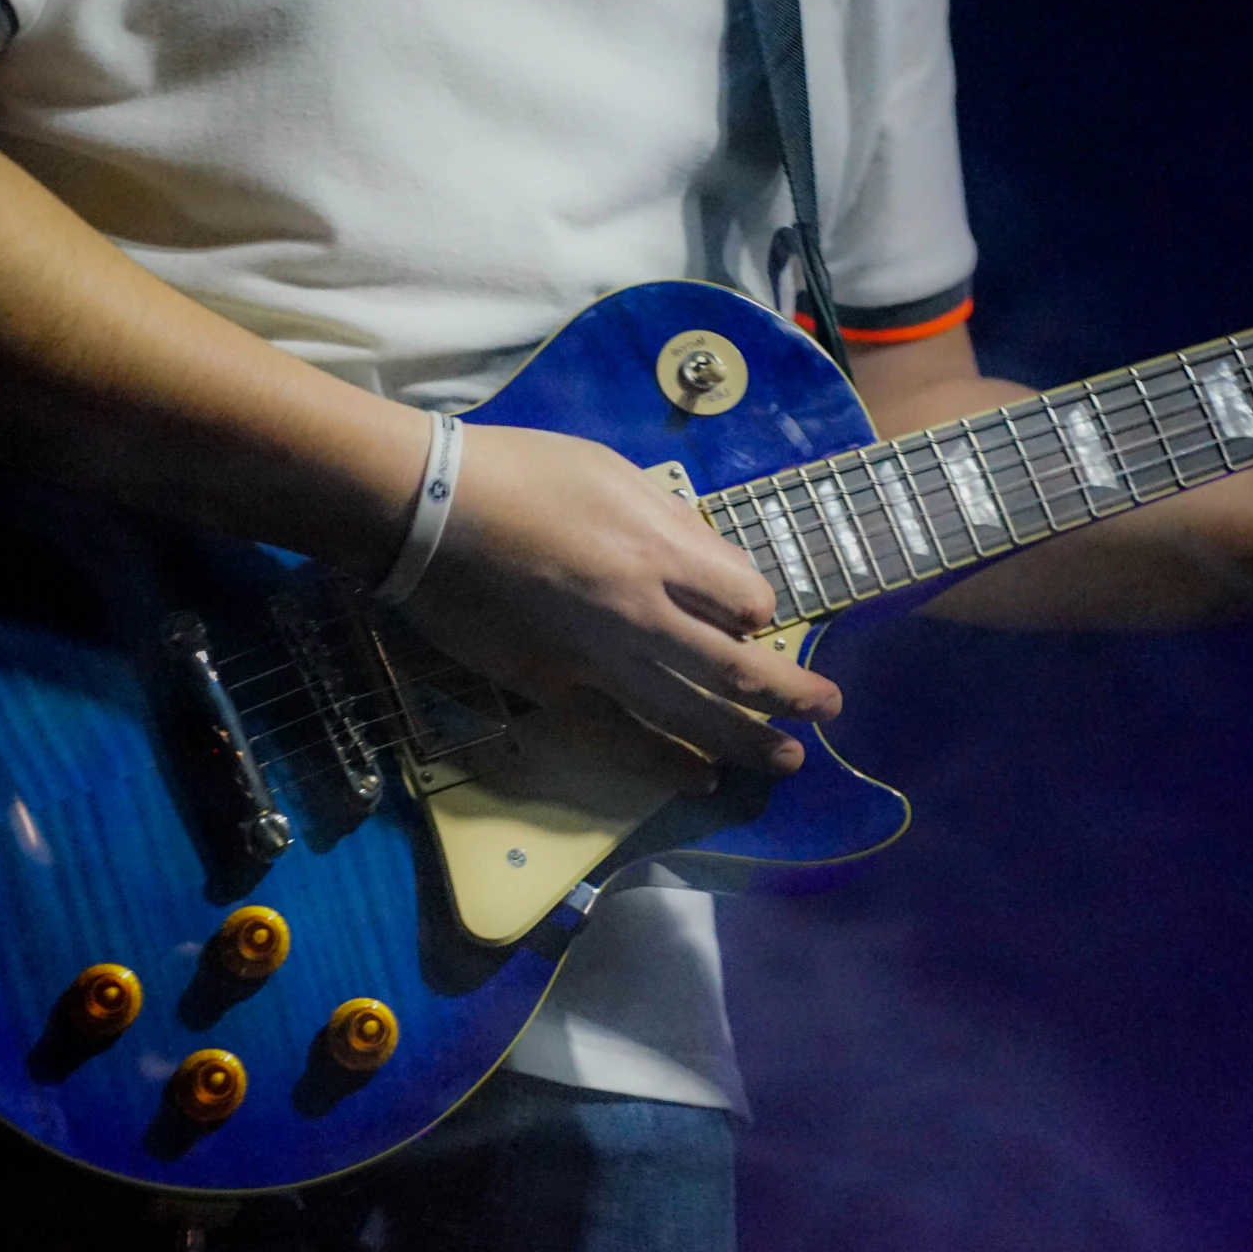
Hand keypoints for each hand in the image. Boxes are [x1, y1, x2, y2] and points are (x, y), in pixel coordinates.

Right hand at [396, 424, 840, 781]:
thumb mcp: (611, 470)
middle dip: (789, 693)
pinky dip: (665, 765)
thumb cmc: (518, 473)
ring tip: (789, 760)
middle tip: (829, 709)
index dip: (759, 610)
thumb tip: (710, 564)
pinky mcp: (554, 690)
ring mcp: (597, 660)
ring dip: (745, 741)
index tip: (756, 615)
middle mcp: (641, 612)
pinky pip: (621, 740)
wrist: (423, 510)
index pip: (745, 598)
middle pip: (735, 667)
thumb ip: (670, 521)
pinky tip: (701, 780)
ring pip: (689, 715)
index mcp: (659, 548)